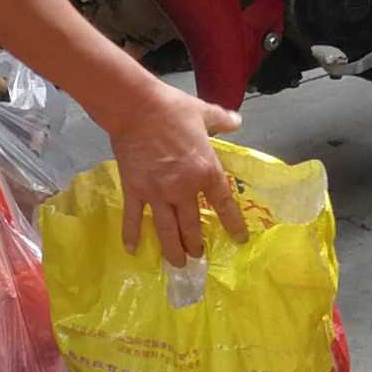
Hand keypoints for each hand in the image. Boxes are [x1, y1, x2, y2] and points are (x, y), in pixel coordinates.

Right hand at [107, 78, 245, 263]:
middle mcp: (183, 189)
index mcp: (205, 171)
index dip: (233, 224)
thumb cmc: (172, 109)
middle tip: (198, 256)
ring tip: (177, 264)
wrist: (136, 107)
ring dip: (173, 249)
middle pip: (192, 225)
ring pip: (167, 230)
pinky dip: (132, 235)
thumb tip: (237, 121)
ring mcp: (157, 193)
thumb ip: (222, 120)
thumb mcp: (204, 112)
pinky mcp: (135, 191)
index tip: (239, 239)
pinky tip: (132, 250)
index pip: (223, 204)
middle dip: (196, 244)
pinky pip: (134, 218)